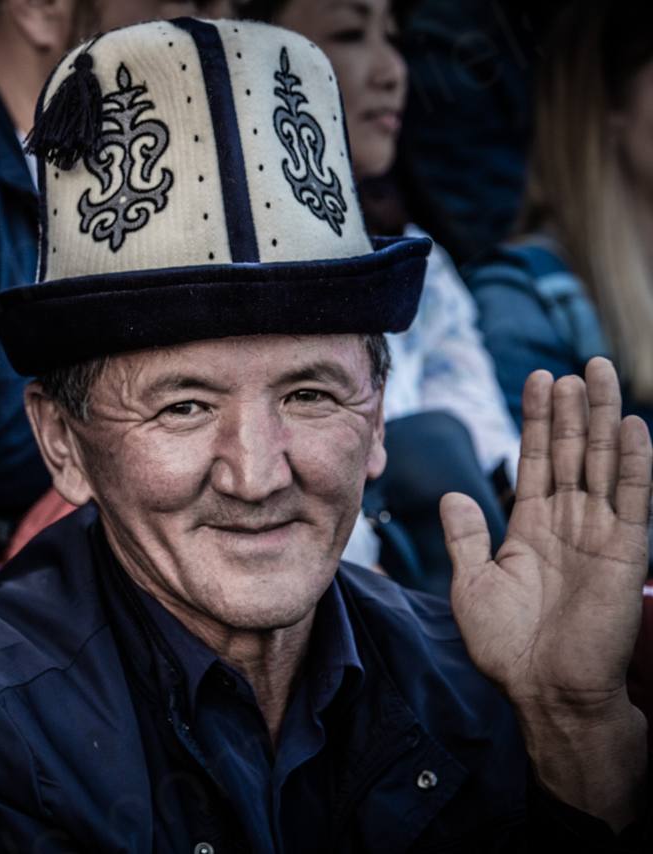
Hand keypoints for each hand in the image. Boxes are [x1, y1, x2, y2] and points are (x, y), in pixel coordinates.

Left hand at [442, 358, 649, 826]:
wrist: (543, 691)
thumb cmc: (506, 645)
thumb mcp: (472, 583)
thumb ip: (466, 537)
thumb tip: (452, 495)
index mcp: (532, 526)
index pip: (536, 460)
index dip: (538, 420)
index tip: (537, 379)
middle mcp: (569, 523)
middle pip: (571, 452)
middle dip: (572, 409)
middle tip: (573, 365)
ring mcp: (600, 534)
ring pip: (602, 463)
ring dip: (603, 420)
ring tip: (599, 375)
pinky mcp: (627, 552)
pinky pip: (633, 499)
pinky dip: (634, 463)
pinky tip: (633, 427)